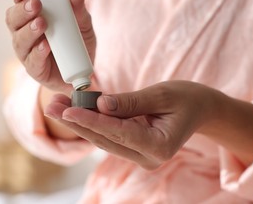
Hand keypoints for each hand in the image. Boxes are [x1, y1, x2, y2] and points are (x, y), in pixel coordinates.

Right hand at [5, 0, 95, 92]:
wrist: (83, 72)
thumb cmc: (77, 43)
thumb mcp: (83, 24)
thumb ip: (79, 8)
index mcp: (32, 17)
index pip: (19, 3)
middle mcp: (25, 33)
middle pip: (13, 20)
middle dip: (22, 10)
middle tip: (35, 4)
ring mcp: (27, 52)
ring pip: (20, 40)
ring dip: (29, 30)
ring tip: (41, 23)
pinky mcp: (35, 69)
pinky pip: (32, 60)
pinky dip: (38, 52)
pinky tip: (45, 45)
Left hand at [44, 81, 252, 169]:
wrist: (201, 109)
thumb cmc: (187, 98)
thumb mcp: (162, 94)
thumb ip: (131, 102)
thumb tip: (100, 104)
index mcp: (160, 146)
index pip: (118, 133)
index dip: (91, 120)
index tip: (67, 110)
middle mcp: (148, 158)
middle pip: (105, 140)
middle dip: (77, 122)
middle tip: (51, 105)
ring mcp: (141, 157)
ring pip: (104, 140)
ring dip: (80, 122)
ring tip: (56, 105)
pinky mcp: (135, 150)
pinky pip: (110, 136)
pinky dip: (93, 122)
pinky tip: (75, 109)